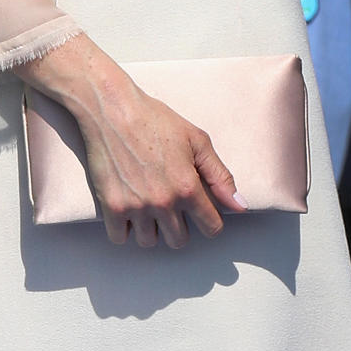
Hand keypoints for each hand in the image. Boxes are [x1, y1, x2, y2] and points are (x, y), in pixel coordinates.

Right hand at [18, 35, 246, 247]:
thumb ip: (220, 176)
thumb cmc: (154, 119)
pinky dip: (124, 228)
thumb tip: (240, 207)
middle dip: (179, 226)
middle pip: (179, 240)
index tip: (201, 213)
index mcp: (188, 187)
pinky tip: (128, 208)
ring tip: (148, 205)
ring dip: (151, 228)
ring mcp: (136, 206)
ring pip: (149, 242)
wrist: (112, 109)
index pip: (211, 227)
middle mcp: (163, 202)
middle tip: (171, 205)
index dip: (209, 221)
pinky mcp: (111, 207)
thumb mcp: (196, 140)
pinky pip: (120, 238)